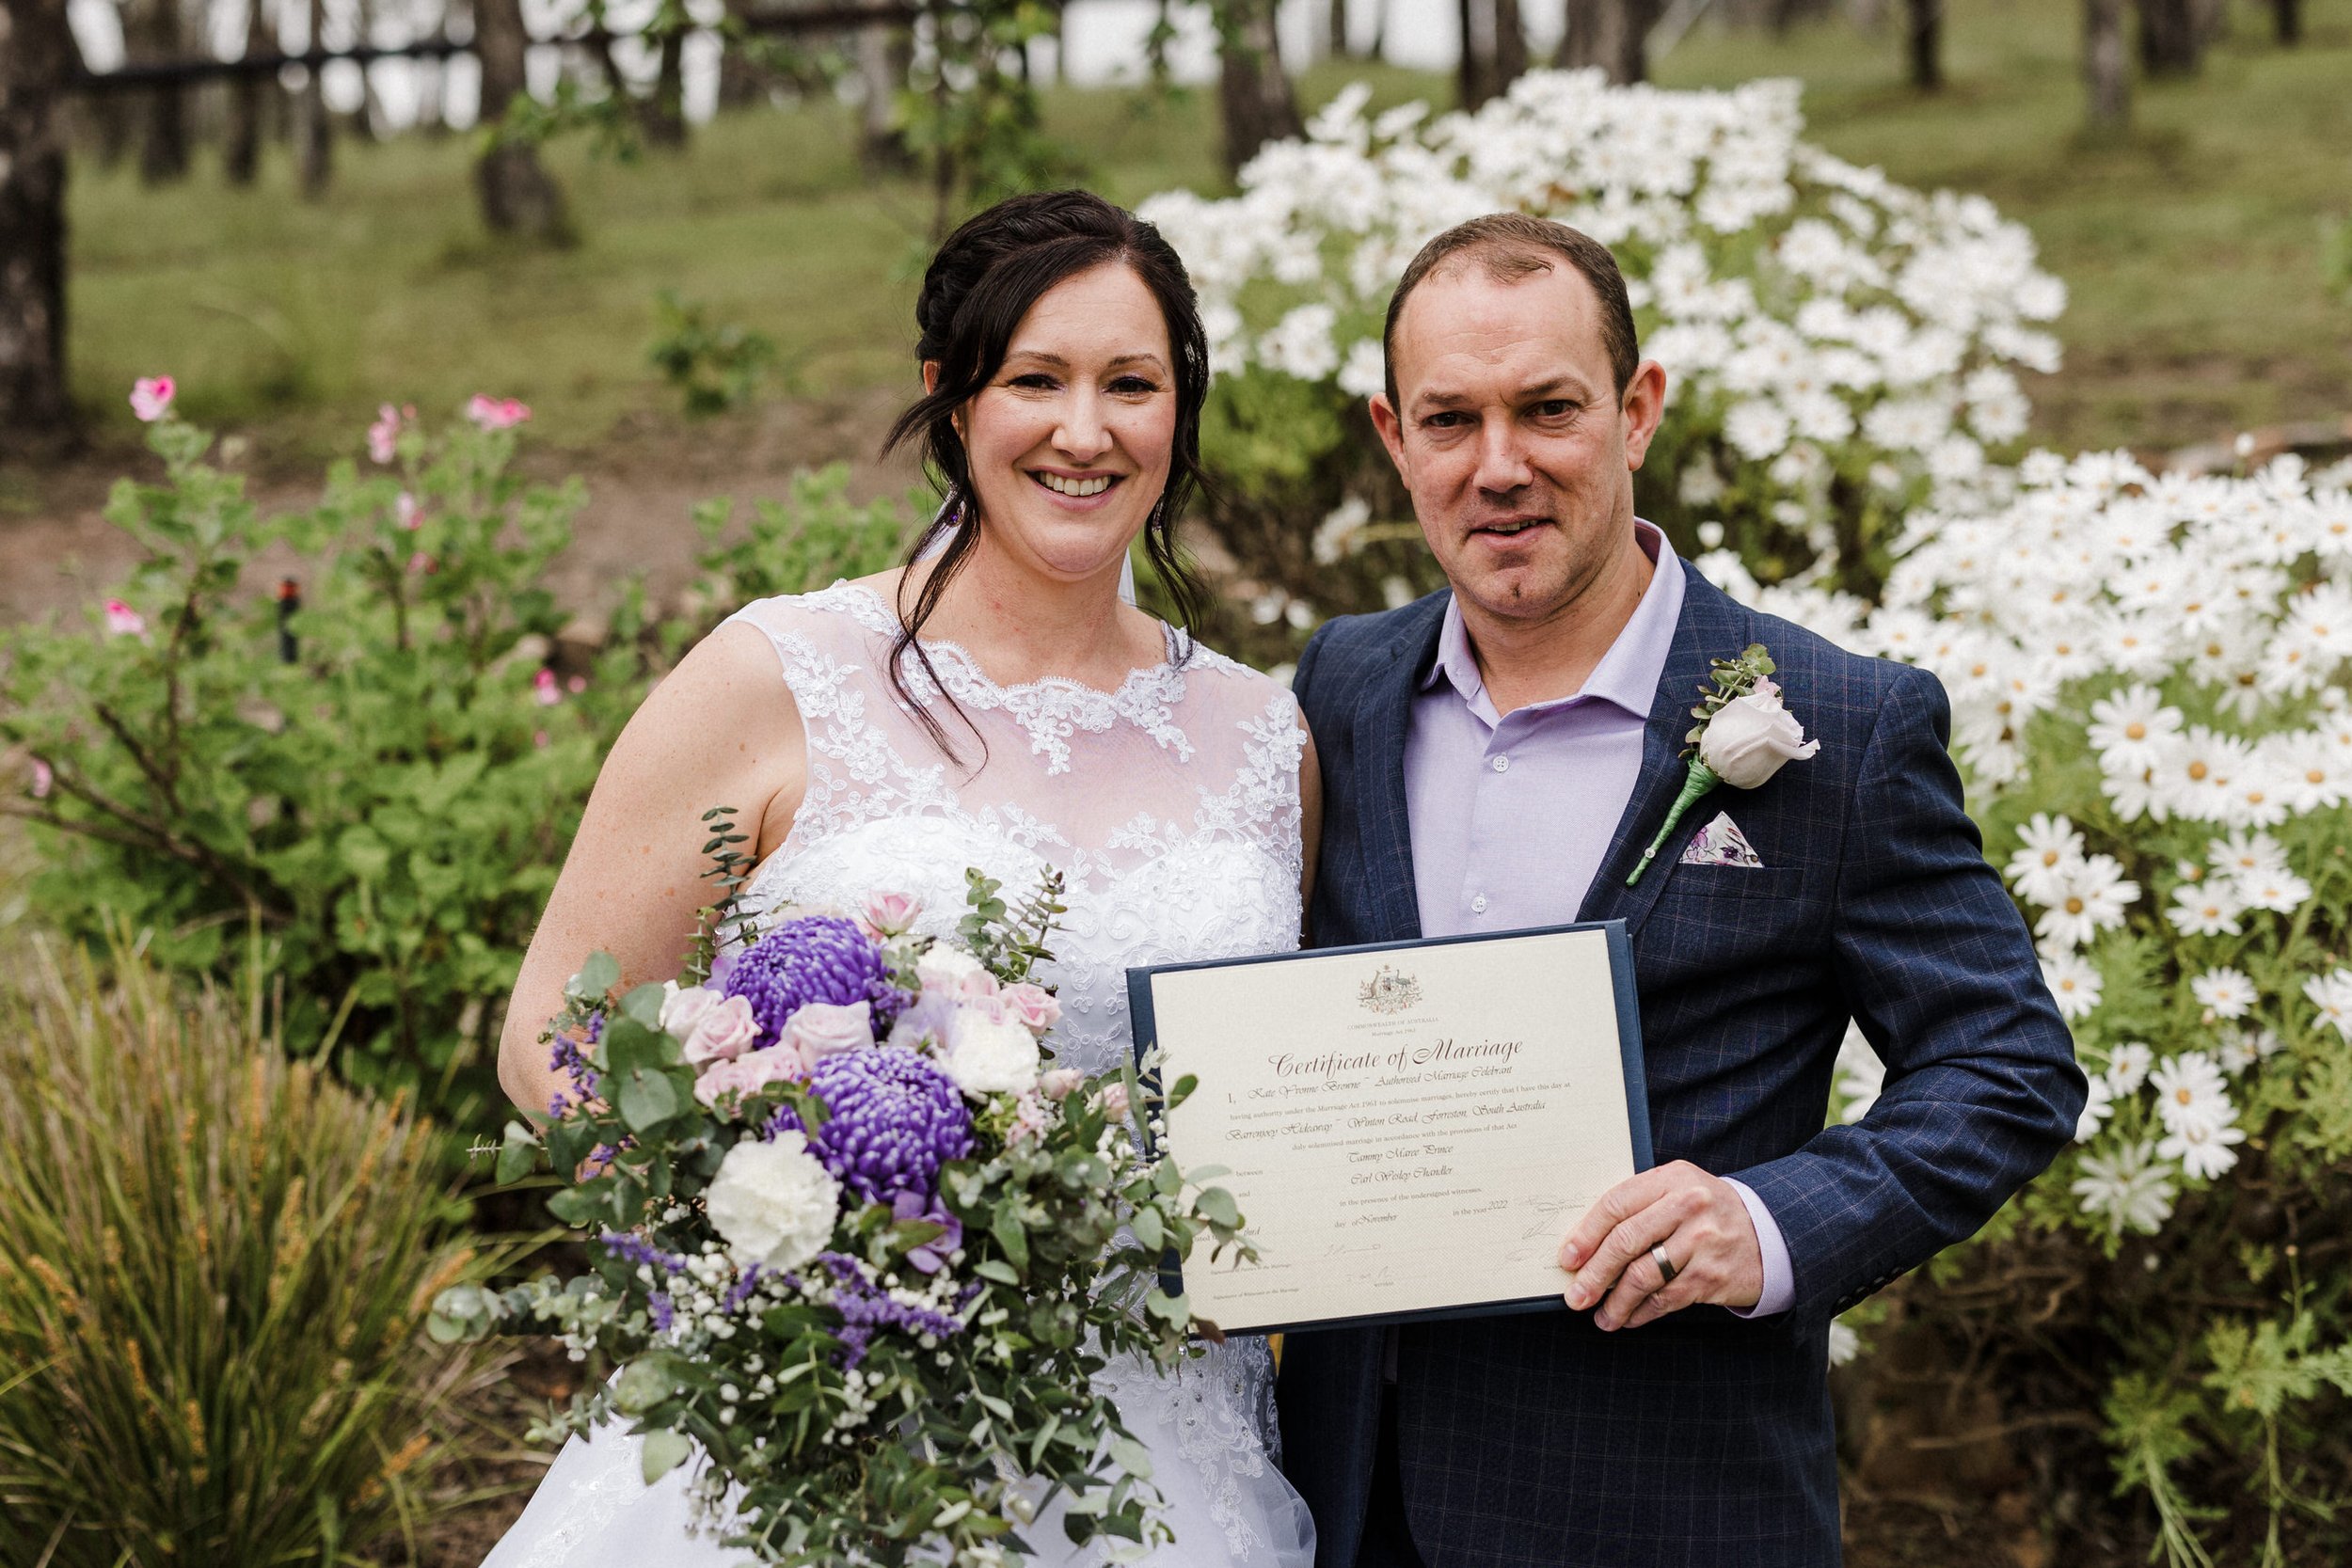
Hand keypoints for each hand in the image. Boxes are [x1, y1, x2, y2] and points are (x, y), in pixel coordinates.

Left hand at [1556, 1161, 1763, 1330]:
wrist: (1769, 1233)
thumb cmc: (1708, 1213)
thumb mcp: (1679, 1192)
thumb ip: (1639, 1207)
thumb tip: (1584, 1245)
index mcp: (1672, 1178)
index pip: (1616, 1204)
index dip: (1586, 1234)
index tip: (1567, 1258)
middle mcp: (1688, 1205)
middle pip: (1625, 1242)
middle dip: (1594, 1274)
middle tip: (1576, 1296)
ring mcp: (1703, 1241)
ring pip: (1643, 1276)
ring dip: (1615, 1302)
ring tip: (1602, 1316)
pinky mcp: (1712, 1275)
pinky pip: (1666, 1299)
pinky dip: (1642, 1313)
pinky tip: (1629, 1318)